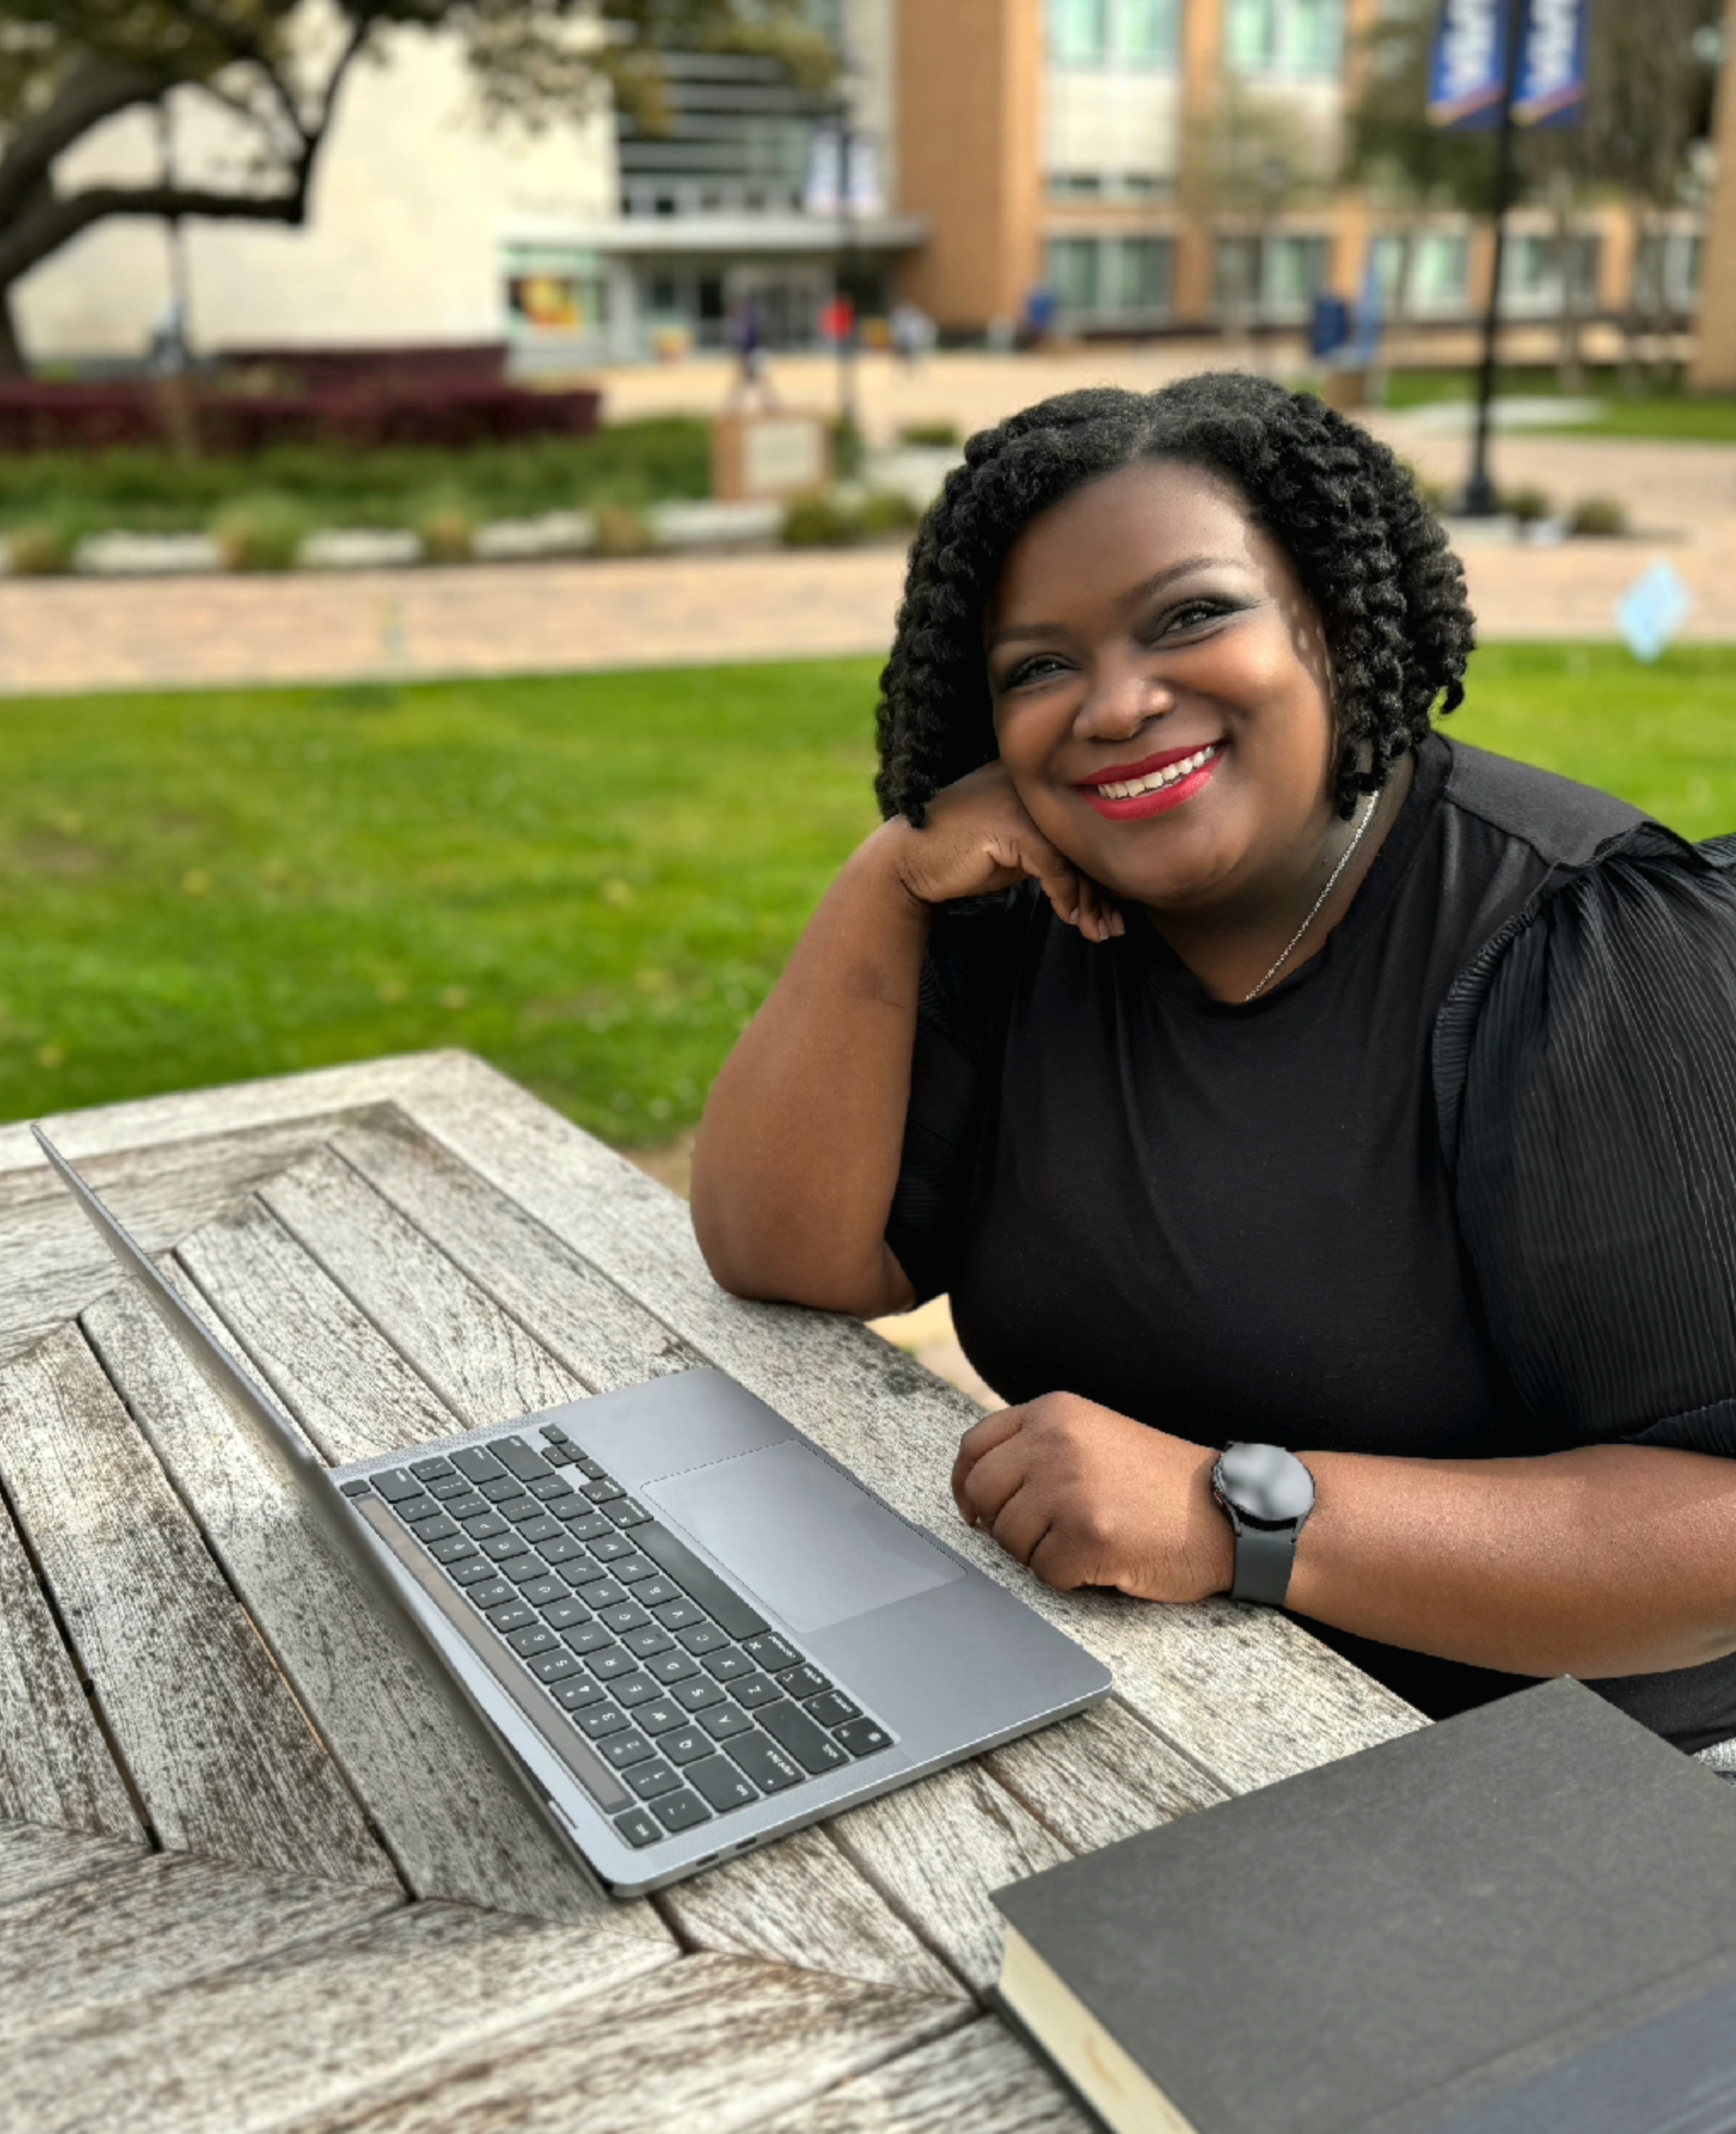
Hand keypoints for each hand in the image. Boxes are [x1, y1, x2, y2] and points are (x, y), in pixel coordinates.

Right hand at [879, 761, 1123, 942]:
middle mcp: (1031, 783)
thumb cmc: (962, 856)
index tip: (1114, 906)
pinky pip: (1055, 867)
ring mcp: (1021, 802)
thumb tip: (1100, 875)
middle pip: (1085, 838)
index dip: (1101, 867)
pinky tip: (1070, 917)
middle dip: (1104, 889)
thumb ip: (1052, 847)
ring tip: (1098, 931)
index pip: (1083, 822)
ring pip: (1075, 854)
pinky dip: (1066, 896)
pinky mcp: (1012, 827)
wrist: (909, 863)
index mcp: (1035, 780)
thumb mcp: (1016, 847)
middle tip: (1114, 927)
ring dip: (1090, 900)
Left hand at [952, 1392, 1230, 1600]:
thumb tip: (977, 1487)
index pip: (974, 1447)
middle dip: (1003, 1525)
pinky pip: (1045, 1573)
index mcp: (1054, 1412)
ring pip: (1009, 1540)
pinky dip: (1070, 1578)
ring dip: (1041, 1553)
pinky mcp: (1087, 1535)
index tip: (974, 1509)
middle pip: (983, 1495)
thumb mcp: (1094, 1435)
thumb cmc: (1160, 1482)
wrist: (1230, 1509)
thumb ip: (1039, 1446)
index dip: (966, 1485)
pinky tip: (1106, 1559)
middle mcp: (1054, 1442)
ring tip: (1089, 1539)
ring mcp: (1069, 1488)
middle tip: (1044, 1534)